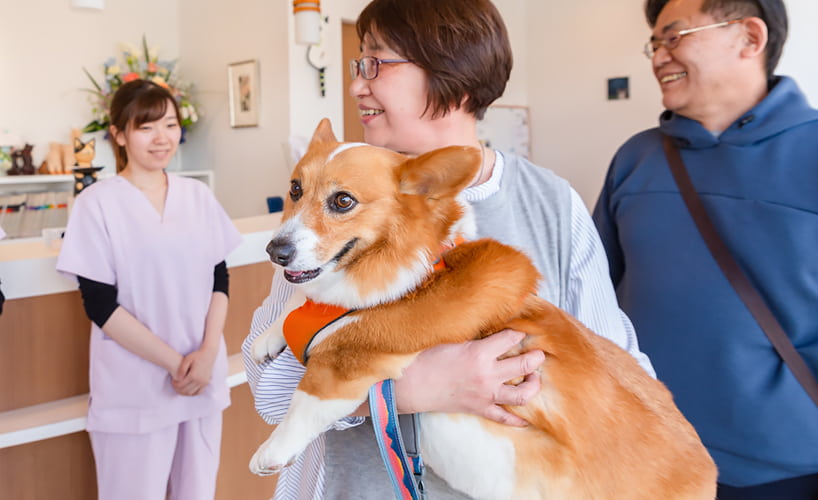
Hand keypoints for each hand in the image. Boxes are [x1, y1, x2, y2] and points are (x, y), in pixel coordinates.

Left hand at [171, 347, 216, 395]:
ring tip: (180, 388)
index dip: (174, 385)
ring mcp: (203, 382)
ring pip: (191, 393)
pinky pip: (198, 392)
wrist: (209, 354)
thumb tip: (178, 378)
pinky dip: (192, 393)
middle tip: (174, 385)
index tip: (172, 381)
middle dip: (178, 389)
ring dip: (184, 392)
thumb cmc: (197, 355)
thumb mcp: (187, 359)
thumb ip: (181, 369)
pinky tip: (188, 389)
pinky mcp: (206, 383)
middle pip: (185, 391)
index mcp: (193, 375)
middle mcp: (199, 380)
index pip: (180, 385)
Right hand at [395, 329, 544, 426]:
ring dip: (533, 385)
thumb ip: (472, 336)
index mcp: (480, 353)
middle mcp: (487, 375)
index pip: (511, 338)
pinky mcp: (479, 409)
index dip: (518, 332)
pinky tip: (526, 418)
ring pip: (522, 394)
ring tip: (534, 377)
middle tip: (538, 353)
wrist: (409, 385)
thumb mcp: (450, 339)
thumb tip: (488, 329)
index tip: (520, 330)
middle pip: (524, 365)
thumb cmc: (424, 358)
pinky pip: (504, 418)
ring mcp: (485, 395)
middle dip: (535, 357)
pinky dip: (517, 420)